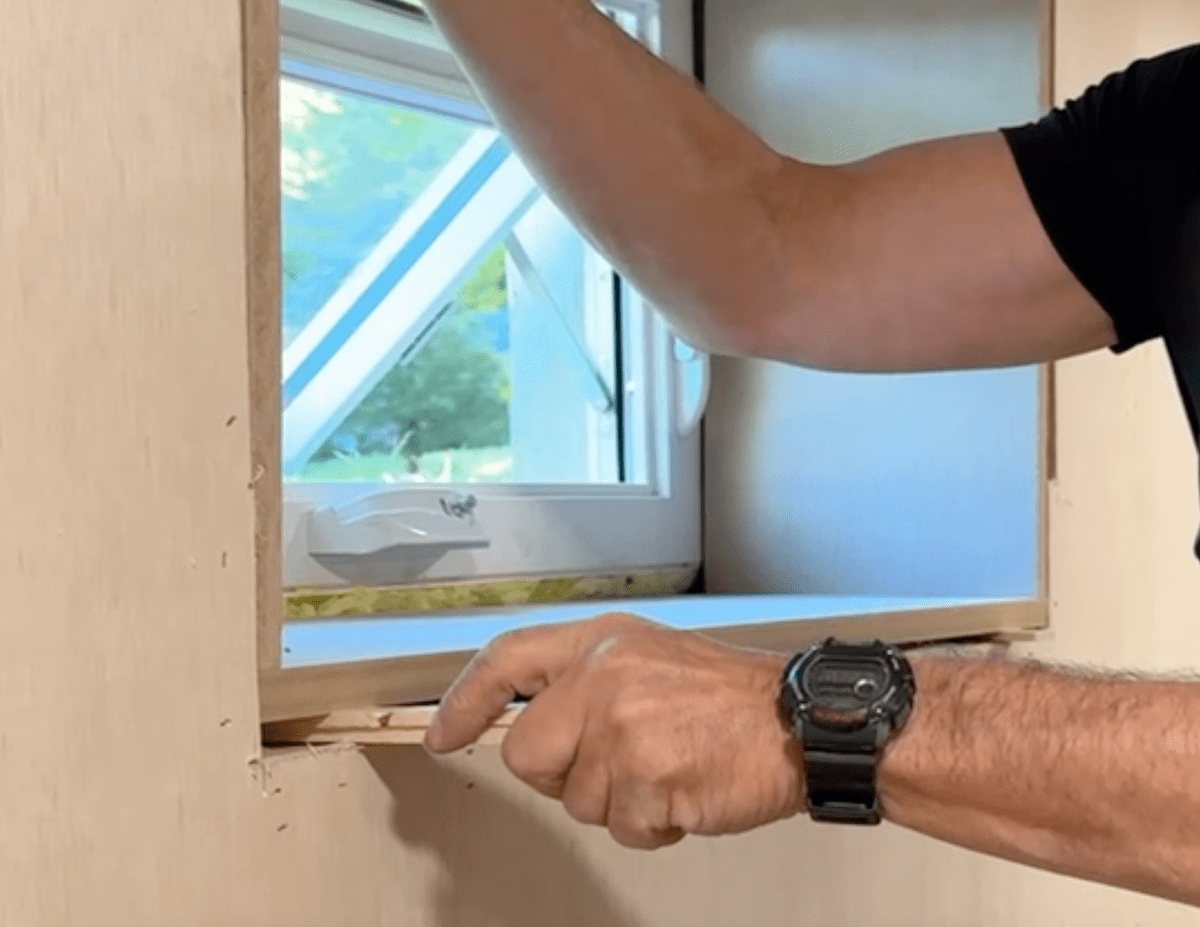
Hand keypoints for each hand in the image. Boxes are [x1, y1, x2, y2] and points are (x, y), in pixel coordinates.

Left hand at [425, 612, 805, 848]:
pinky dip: (653, 826)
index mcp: (600, 642)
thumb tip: (532, 726)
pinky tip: (685, 790)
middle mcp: (603, 677)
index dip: (465, 699)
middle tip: (615, 767)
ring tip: (667, 769)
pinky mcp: (648, 777)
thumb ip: (585, 680)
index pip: (507, 659)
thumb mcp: (647, 657)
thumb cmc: (728, 695)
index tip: (443, 732)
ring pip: (574, 800)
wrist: (797, 721)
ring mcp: (623, 728)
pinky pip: (622, 828)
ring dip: (618, 802)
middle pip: (526, 754)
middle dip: (561, 776)